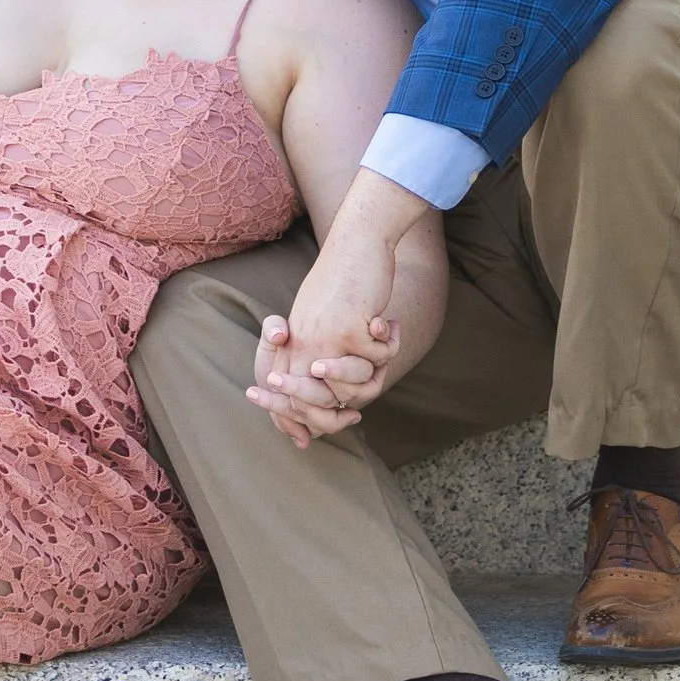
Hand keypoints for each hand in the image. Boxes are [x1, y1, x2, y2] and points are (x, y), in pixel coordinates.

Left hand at [243, 172, 420, 445]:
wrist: (355, 241)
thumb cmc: (342, 278)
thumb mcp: (319, 316)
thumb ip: (317, 350)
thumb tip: (330, 395)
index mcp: (295, 340)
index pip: (289, 394)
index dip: (297, 421)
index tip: (304, 440)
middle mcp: (305, 342)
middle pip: (318, 402)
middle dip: (335, 413)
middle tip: (353, 415)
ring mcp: (327, 337)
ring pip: (354, 385)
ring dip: (374, 368)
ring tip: (378, 344)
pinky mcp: (351, 329)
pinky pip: (379, 357)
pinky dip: (390, 340)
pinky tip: (389, 319)